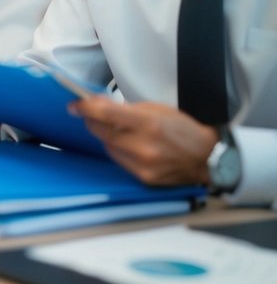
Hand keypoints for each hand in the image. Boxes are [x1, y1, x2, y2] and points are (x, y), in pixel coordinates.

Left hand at [70, 98, 216, 185]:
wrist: (209, 159)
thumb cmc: (184, 130)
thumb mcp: (159, 109)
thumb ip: (129, 109)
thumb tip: (101, 106)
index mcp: (148, 123)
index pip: (105, 114)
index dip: (85, 108)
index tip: (74, 105)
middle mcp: (143, 146)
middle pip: (100, 131)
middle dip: (94, 121)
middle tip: (96, 115)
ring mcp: (142, 165)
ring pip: (107, 146)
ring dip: (108, 137)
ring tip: (123, 132)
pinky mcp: (143, 178)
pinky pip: (118, 160)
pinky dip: (118, 151)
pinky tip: (130, 146)